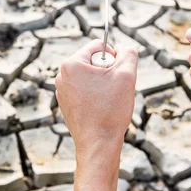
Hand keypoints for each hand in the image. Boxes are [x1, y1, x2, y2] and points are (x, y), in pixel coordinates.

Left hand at [55, 40, 138, 156]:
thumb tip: (123, 49)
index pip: (98, 46)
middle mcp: (62, 75)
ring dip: (102, 84)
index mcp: (71, 64)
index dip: (114, 57)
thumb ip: (128, 54)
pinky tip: (100, 109)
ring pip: (90, 77)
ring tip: (107, 101)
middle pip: (93, 61)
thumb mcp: (127, 75)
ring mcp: (62, 90)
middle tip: (113, 89)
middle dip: (107, 72)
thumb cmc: (110, 110)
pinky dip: (95, 96)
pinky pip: (85, 90)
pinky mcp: (66, 103)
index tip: (118, 75)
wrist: (98, 144)